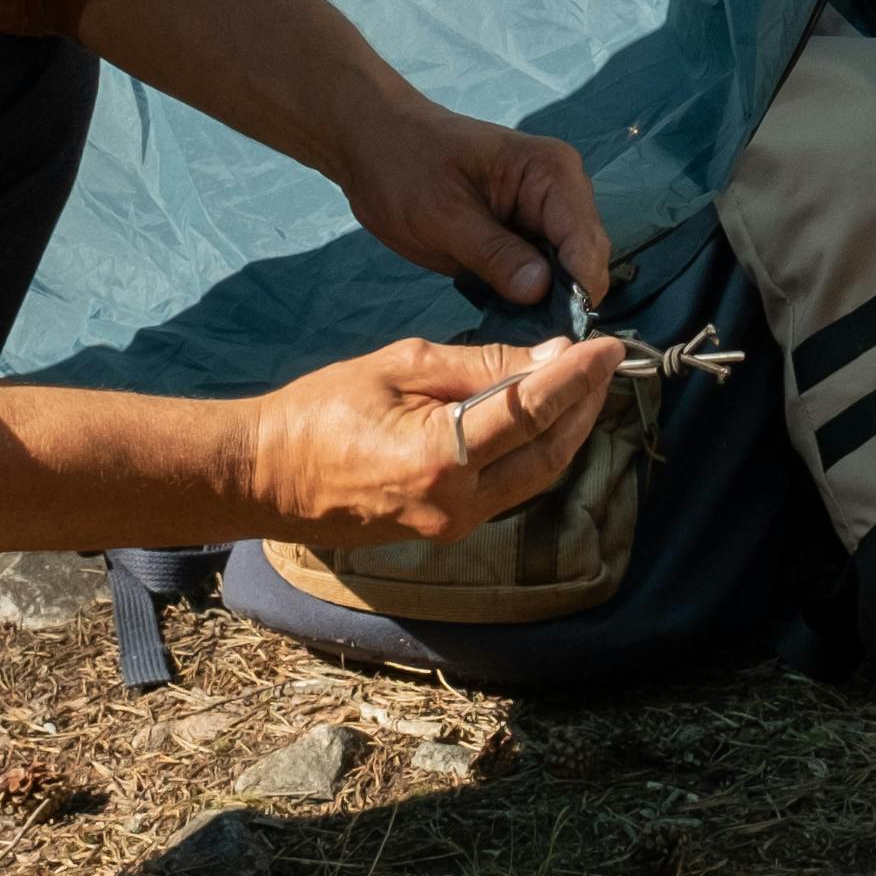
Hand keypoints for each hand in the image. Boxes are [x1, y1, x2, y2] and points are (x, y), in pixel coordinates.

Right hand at [242, 331, 622, 550]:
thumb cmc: (320, 410)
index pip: (534, 410)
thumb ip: (479, 364)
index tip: (610, 346)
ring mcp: (453, 524)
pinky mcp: (447, 529)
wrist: (265, 477)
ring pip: (537, 477)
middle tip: (604, 363)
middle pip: (549, 452)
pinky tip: (543, 419)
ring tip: (584, 386)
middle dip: (585, 406)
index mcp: (442, 456)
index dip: (579, 377)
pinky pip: (510, 490)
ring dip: (568, 431)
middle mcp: (457, 501)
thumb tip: (547, 358)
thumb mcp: (399, 366)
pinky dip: (535, 452)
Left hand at [343, 96, 611, 314]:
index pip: (586, 243)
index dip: (577, 292)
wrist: (374, 146)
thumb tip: (542, 290)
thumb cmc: (404, 166)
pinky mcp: (525, 237)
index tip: (552, 336)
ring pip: (567, 275)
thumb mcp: (442, 214)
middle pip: (585, 262)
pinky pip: (542, 276)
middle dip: (562, 302)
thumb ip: (494, 252)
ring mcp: (545, 216)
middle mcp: (562, 194)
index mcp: (552, 173)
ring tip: (511, 330)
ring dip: (545, 305)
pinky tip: (504, 314)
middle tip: (524, 339)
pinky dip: (527, 299)